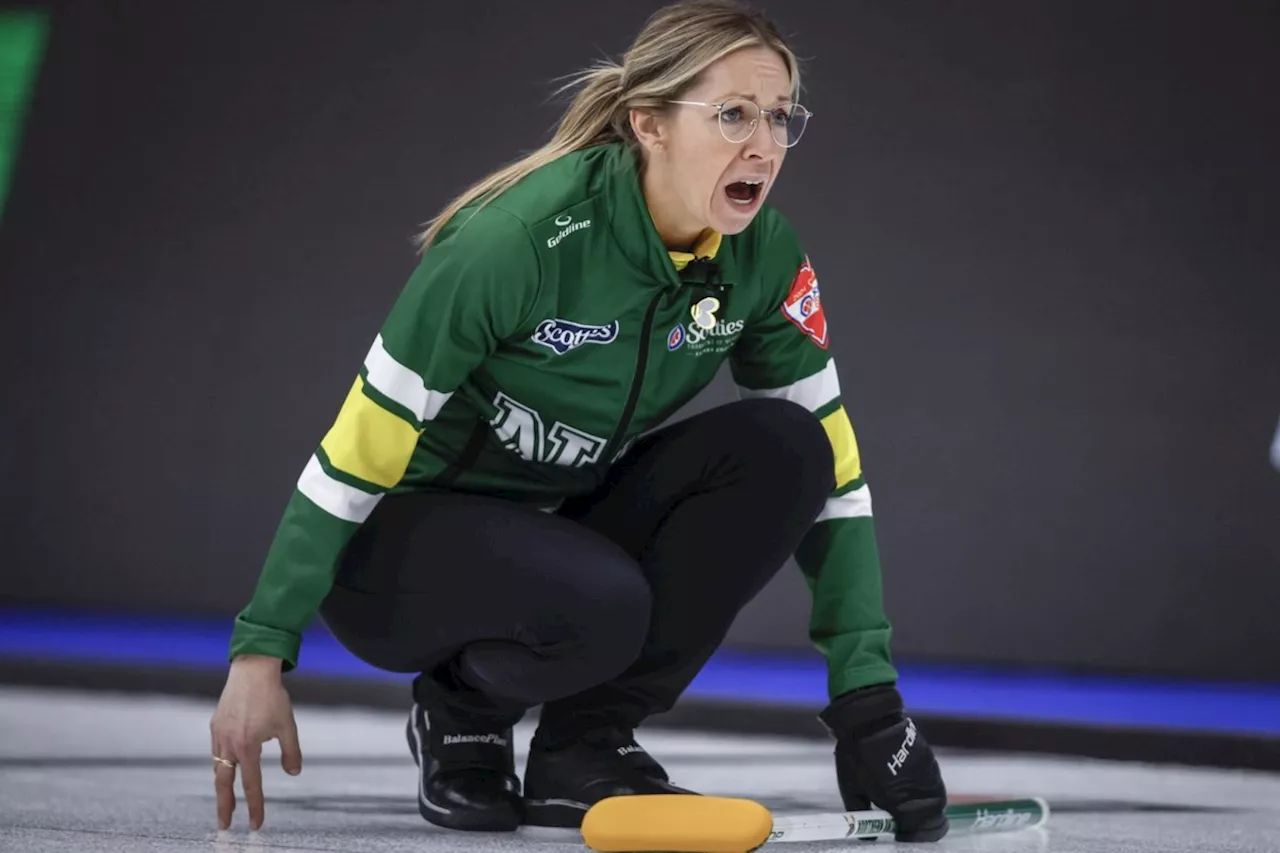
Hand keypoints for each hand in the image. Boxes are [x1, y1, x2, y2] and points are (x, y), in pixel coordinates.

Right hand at [209, 654, 301, 829]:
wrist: (252, 669)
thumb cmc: (272, 696)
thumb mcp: (287, 725)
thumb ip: (291, 751)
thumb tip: (293, 773)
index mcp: (248, 746)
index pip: (251, 784)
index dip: (255, 806)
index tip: (255, 823)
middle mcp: (229, 743)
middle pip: (223, 782)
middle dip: (224, 805)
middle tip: (224, 824)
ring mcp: (219, 734)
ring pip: (217, 766)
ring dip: (221, 784)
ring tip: (225, 800)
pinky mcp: (215, 724)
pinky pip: (215, 750)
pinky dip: (220, 763)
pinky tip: (226, 767)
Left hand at [818, 683, 947, 841]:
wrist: (868, 719)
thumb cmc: (855, 755)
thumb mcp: (852, 788)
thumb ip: (862, 813)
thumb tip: (868, 833)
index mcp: (900, 802)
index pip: (916, 832)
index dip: (909, 837)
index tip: (899, 835)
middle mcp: (920, 790)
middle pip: (933, 820)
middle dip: (921, 826)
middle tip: (904, 823)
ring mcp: (928, 774)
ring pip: (937, 802)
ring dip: (926, 808)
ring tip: (907, 805)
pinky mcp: (930, 760)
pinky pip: (934, 783)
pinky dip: (927, 790)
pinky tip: (910, 785)